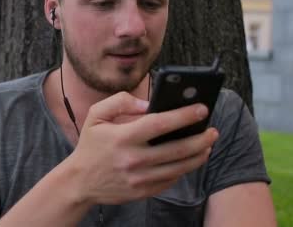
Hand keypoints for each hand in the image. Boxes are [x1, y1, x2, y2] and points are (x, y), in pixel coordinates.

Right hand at [65, 92, 217, 205]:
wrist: (79, 181)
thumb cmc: (91, 145)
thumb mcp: (96, 115)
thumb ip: (121, 101)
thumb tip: (148, 104)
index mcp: (123, 137)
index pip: (160, 124)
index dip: (184, 115)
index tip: (202, 108)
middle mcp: (133, 159)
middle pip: (177, 149)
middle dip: (201, 138)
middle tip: (213, 130)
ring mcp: (139, 178)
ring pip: (179, 167)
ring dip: (198, 155)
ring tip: (208, 144)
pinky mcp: (143, 192)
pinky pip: (171, 180)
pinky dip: (184, 169)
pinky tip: (192, 159)